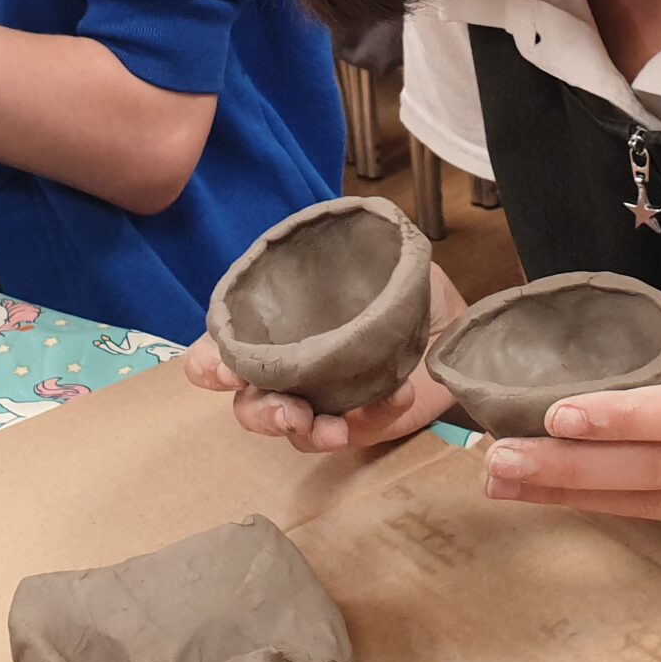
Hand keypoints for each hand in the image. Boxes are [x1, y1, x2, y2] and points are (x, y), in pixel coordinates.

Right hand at [184, 264, 469, 453]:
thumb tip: (333, 229)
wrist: (451, 319)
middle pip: (248, 406)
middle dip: (261, 413)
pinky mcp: (359, 424)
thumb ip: (344, 249)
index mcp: (272, 327)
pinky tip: (398, 394)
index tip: (224, 369)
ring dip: (310, 432)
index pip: (216, 352)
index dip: (209, 364)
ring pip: (292, 432)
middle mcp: (287, 370)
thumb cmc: (397, 287)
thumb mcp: (372, 256)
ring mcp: (321, 401)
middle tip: (290, 412)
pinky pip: (355, 433)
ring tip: (336, 427)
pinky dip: (372, 417)